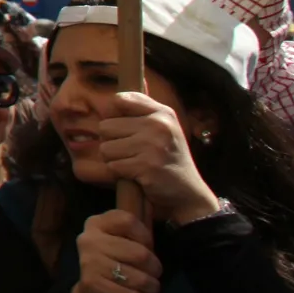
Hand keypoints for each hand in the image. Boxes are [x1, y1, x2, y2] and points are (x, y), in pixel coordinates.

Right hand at [71, 209, 161, 292]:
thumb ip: (135, 237)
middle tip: (155, 274)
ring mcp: (89, 262)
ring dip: (151, 286)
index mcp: (97, 224)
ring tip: (152, 289)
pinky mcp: (92, 284)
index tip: (148, 248)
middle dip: (155, 267)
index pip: (128, 221)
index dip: (145, 236)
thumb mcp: (122, 243)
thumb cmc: (113, 263)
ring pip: (137, 277)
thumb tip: (153, 247)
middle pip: (139, 252)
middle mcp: (89, 239)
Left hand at [92, 90, 219, 222]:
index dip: (114, 115)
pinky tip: (138, 175)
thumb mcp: (164, 128)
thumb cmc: (168, 159)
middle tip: (132, 153)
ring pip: (106, 148)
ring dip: (115, 160)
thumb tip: (111, 101)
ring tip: (135, 164)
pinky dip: (120, 173)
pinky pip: (113, 166)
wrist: (188, 193)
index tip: (125, 129)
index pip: (120, 100)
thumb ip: (141, 111)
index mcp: (162, 113)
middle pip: (105, 127)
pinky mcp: (146, 166)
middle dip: (112, 142)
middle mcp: (158, 125)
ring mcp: (152, 145)